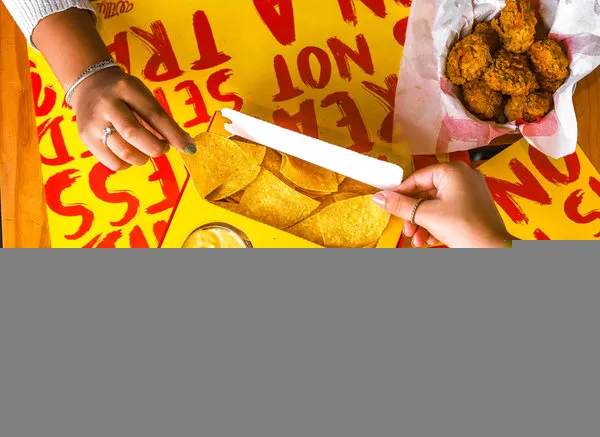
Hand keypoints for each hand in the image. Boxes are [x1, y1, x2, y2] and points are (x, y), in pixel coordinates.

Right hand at [70, 67, 195, 170]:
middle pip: (134, 134)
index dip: (174, 134)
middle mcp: (107, 104)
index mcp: (127, 88)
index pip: (154, 114)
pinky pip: (114, 163)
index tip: (189, 148)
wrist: (88, 85)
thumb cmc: (124, 94)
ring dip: (143, 158)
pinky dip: (128, 164)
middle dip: (156, 148)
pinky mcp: (86, 139)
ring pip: (124, 152)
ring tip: (144, 149)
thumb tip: (185, 146)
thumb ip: (161, 119)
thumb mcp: (143, 96)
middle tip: (162, 148)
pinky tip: (129, 153)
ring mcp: (94, 122)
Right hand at [372, 162, 513, 247]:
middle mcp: (463, 177)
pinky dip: (436, 225)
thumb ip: (400, 205)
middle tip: (406, 228)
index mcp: (453, 171)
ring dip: (422, 223)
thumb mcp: (426, 215)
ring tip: (417, 239)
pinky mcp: (472, 207)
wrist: (491, 250)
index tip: (388, 203)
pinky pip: (447, 212)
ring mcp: (469, 192)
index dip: (401, 193)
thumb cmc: (466, 228)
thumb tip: (380, 198)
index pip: (418, 178)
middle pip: (426, 194)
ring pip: (435, 205)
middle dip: (413, 215)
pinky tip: (430, 240)